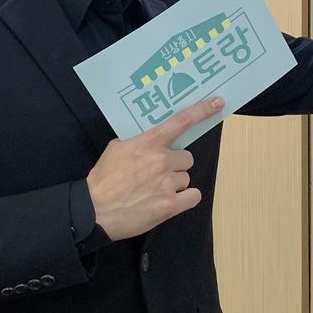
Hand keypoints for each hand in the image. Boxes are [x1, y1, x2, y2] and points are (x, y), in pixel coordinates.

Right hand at [86, 96, 223, 240]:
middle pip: (187, 158)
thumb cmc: (103, 178)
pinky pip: (193, 196)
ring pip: (186, 178)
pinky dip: (184, 199)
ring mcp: (167, 183)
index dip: (202, 110)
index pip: (181, 121)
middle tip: (157, 173)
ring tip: (155, 190)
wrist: (95, 210)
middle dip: (175, 165)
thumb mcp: (116, 148)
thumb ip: (137, 142)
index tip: (218, 102)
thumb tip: (149, 142)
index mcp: (149, 142)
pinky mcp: (170, 205)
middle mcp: (162, 160)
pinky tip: (170, 201)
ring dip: (175, 183)